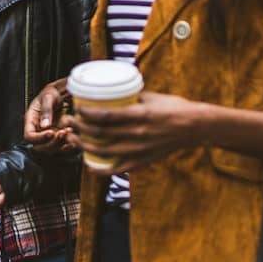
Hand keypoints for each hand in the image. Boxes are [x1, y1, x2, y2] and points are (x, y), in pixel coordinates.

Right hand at [23, 78, 75, 153]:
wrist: (60, 93)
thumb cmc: (51, 93)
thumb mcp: (48, 97)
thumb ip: (46, 110)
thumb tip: (44, 126)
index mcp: (30, 121)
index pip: (29, 136)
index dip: (39, 138)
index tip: (51, 132)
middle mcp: (37, 130)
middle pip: (39, 146)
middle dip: (51, 142)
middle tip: (62, 132)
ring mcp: (46, 135)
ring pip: (50, 148)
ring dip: (60, 143)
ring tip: (69, 131)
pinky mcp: (56, 136)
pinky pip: (59, 147)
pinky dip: (66, 146)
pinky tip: (72, 141)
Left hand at [67, 91, 203, 174]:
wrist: (194, 128)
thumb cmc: (173, 108)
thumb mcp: (151, 96)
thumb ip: (130, 96)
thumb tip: (110, 92)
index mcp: (140, 115)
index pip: (106, 116)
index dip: (86, 113)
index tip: (76, 108)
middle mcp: (137, 134)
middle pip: (100, 133)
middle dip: (79, 128)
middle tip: (68, 121)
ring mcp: (139, 150)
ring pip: (103, 151)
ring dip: (83, 146)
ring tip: (72, 138)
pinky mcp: (142, 161)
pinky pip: (117, 169)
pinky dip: (100, 168)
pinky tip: (88, 163)